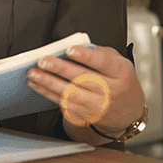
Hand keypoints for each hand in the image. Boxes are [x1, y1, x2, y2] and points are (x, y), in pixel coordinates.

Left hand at [26, 45, 144, 133]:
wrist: (129, 112)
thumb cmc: (119, 79)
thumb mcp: (117, 62)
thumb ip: (98, 53)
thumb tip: (71, 47)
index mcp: (121, 72)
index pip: (103, 63)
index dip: (86, 56)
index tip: (70, 50)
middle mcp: (111, 90)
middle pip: (83, 78)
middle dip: (60, 69)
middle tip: (43, 61)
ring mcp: (99, 105)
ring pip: (71, 93)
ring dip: (49, 83)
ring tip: (33, 73)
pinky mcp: (87, 115)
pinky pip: (64, 104)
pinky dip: (47, 93)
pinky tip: (36, 84)